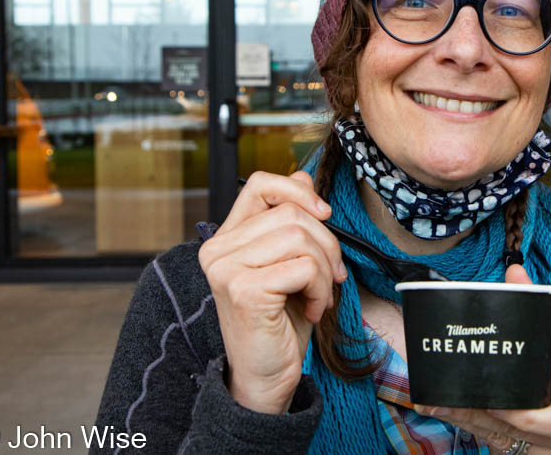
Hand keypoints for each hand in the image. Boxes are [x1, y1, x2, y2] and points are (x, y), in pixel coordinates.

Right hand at [198, 171, 347, 414]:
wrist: (266, 376)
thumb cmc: (280, 322)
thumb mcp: (290, 264)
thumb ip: (290, 221)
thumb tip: (302, 175)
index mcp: (228, 238)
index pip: (260, 185)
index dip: (297, 190)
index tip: (325, 213)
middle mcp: (218, 250)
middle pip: (292, 213)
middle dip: (327, 243)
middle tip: (332, 275)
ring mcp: (227, 269)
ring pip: (301, 237)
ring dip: (326, 269)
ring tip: (320, 294)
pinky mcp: (244, 289)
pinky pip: (304, 266)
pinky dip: (321, 288)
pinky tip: (313, 309)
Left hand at [415, 264, 550, 454]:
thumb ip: (541, 317)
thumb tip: (515, 272)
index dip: (527, 418)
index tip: (498, 405)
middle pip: (519, 432)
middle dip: (479, 416)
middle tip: (444, 399)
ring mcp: (546, 454)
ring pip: (502, 441)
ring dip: (467, 423)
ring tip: (434, 404)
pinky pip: (497, 445)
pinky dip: (473, 429)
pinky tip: (446, 415)